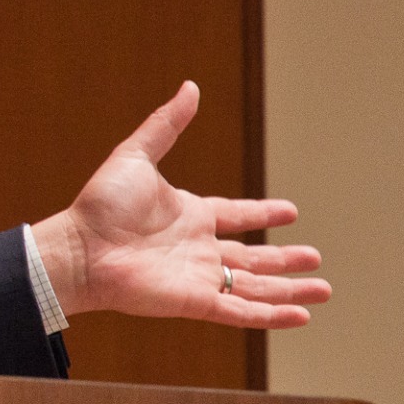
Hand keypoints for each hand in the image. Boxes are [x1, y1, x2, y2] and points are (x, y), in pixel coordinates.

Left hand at [31, 82, 330, 326]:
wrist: (80, 249)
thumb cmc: (101, 205)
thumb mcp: (136, 154)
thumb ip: (166, 124)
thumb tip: (190, 87)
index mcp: (189, 215)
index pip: (236, 215)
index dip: (262, 213)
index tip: (291, 212)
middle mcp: (197, 249)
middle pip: (252, 257)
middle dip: (284, 259)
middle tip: (315, 258)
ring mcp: (198, 277)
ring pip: (255, 287)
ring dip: (290, 289)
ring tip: (324, 289)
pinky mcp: (195, 302)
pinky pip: (242, 311)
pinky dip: (273, 315)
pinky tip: (301, 316)